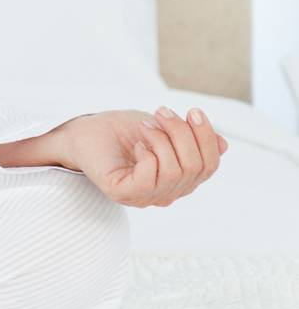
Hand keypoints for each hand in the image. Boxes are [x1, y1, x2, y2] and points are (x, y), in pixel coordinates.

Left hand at [58, 106, 228, 207]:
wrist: (84, 130)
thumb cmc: (122, 131)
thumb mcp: (163, 129)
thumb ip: (190, 139)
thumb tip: (224, 145)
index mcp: (180, 180)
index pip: (210, 165)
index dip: (207, 137)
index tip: (193, 111)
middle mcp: (167, 193)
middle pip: (196, 167)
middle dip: (182, 133)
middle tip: (161, 111)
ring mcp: (145, 197)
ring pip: (176, 172)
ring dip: (162, 138)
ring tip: (145, 125)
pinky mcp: (124, 194)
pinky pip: (150, 179)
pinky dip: (148, 154)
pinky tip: (136, 144)